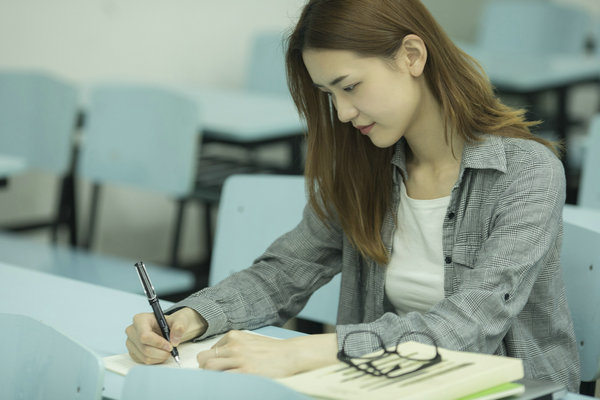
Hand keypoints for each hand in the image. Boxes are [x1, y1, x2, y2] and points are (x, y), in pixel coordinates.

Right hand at [125, 307, 206, 364]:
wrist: (167, 328)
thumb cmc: (170, 323)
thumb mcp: (179, 320)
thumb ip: (179, 327)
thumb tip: (174, 340)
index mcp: (140, 319)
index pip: (145, 336)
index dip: (158, 343)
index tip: (170, 346)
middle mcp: (132, 331)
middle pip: (145, 349)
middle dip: (161, 352)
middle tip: (171, 349)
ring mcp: (130, 343)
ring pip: (145, 357)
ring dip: (160, 357)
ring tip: (167, 351)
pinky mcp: (133, 352)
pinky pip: (144, 362)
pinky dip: (156, 360)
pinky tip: (160, 353)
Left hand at [196, 330, 337, 377]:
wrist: (290, 354)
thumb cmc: (271, 349)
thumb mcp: (251, 340)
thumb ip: (235, 345)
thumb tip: (220, 356)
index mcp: (234, 336)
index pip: (210, 350)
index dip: (210, 361)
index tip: (215, 368)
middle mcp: (234, 346)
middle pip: (204, 358)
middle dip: (204, 368)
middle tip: (211, 376)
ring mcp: (239, 359)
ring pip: (209, 367)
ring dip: (209, 376)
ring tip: (218, 380)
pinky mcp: (246, 372)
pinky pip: (224, 378)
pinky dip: (221, 382)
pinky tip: (228, 384)